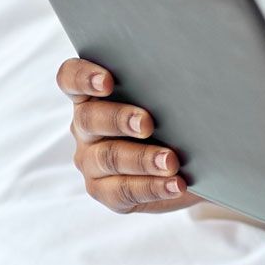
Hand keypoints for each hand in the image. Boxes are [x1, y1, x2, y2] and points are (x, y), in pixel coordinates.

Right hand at [58, 57, 200, 214]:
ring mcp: (91, 160)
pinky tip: (175, 184)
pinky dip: (152, 187)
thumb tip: (188, 74)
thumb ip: (166, 86)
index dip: (82, 78)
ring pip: (107, 158)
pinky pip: (122, 191)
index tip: (106, 82)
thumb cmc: (176, 120)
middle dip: (119, 119)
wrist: (193, 163)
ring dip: (142, 158)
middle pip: (88, 118)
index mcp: (93, 96)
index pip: (71, 79)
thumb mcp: (170, 100)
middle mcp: (85, 127)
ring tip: (171, 161)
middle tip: (148, 123)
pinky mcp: (105, 191)